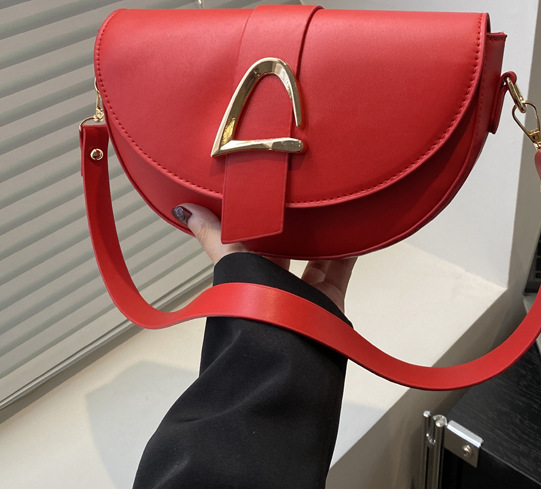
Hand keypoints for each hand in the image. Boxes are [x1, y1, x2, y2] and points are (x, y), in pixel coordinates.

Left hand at [173, 204, 356, 312]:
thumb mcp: (229, 261)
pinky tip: (356, 226)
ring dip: (324, 231)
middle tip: (304, 188)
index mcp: (249, 273)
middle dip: (296, 221)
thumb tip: (184, 209)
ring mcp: (304, 292)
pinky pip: (342, 268)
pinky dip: (351, 249)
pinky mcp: (329, 299)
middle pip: (289, 244)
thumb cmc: (250, 308)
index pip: (256, 237)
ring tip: (331, 201)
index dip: (262, 215)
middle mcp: (276, 283)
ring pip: (317, 253)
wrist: (284, 351)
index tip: (270, 188)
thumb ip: (213, 235)